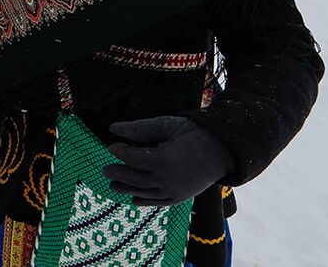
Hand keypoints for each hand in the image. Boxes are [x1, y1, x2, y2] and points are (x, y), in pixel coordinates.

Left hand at [102, 115, 233, 205]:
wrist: (222, 150)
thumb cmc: (193, 133)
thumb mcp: (166, 126)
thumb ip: (139, 128)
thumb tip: (112, 127)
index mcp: (164, 160)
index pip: (134, 159)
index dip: (120, 153)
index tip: (110, 147)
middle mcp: (168, 179)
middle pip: (136, 178)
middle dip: (119, 173)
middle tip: (105, 170)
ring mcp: (175, 190)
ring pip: (145, 192)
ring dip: (127, 189)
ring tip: (112, 186)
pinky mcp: (182, 197)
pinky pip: (160, 201)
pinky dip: (146, 201)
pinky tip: (134, 200)